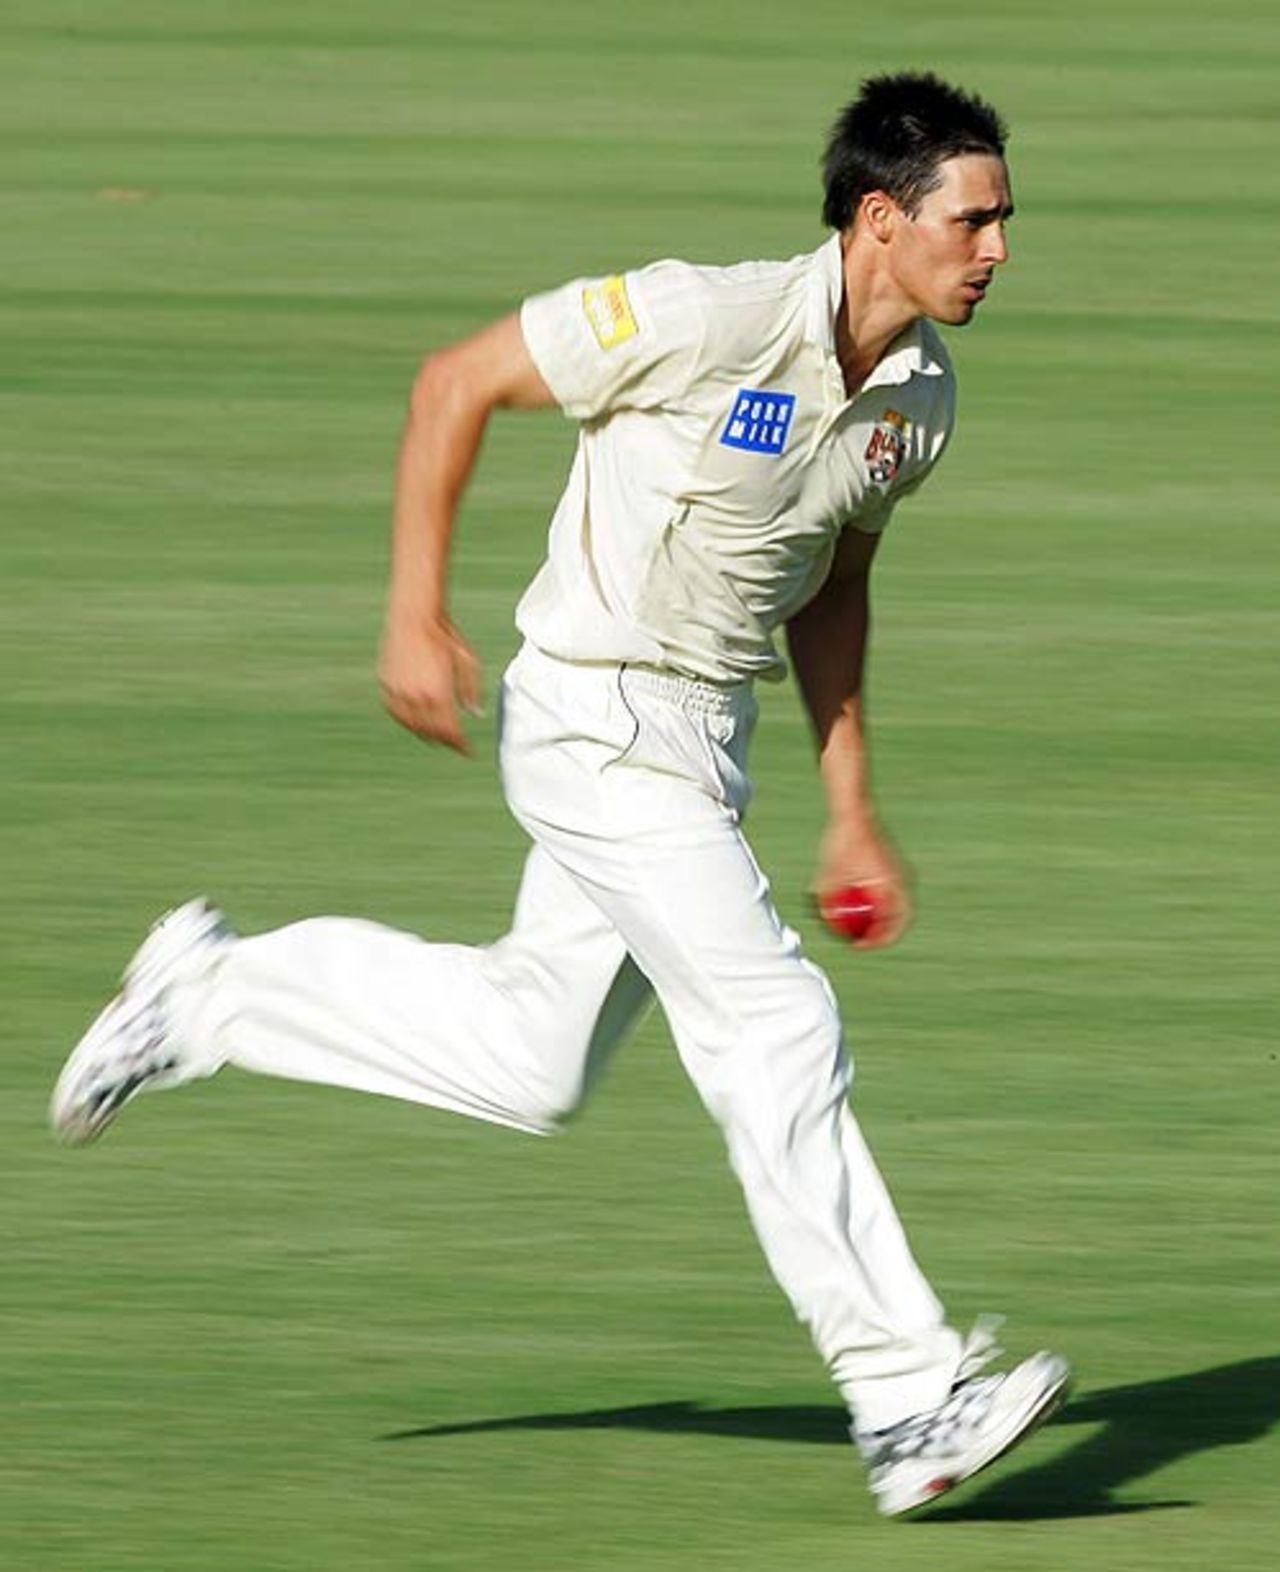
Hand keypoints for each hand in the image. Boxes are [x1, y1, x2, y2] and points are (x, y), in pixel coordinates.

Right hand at [378, 616, 481, 753]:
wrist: (414, 615)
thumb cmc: (444, 635)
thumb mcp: (467, 661)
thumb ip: (472, 690)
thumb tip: (476, 714)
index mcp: (439, 693)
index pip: (450, 732)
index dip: (460, 745)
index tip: (467, 751)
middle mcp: (417, 696)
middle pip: (432, 733)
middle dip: (445, 742)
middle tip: (454, 744)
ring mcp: (399, 692)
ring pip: (412, 726)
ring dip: (426, 734)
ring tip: (437, 736)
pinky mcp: (386, 685)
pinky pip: (396, 713)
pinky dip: (407, 721)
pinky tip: (415, 721)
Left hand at [814, 817, 912, 949]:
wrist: (854, 812)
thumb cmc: (843, 840)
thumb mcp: (829, 873)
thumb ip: (827, 896)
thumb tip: (825, 918)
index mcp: (890, 884)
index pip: (895, 923)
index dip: (879, 940)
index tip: (860, 945)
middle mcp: (901, 879)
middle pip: (898, 918)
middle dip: (880, 933)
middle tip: (860, 941)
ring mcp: (899, 872)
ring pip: (895, 904)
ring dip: (879, 916)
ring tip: (858, 921)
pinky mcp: (892, 866)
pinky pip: (889, 891)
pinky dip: (877, 901)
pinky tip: (858, 901)